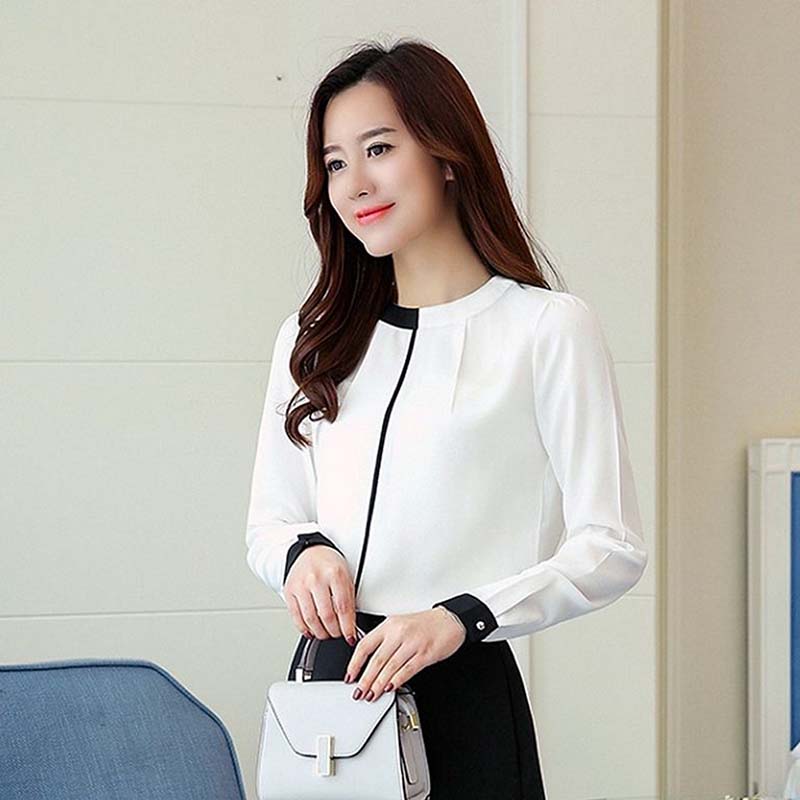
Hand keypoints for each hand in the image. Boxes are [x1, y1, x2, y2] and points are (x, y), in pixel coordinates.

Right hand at [284, 546, 357, 643]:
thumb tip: (351, 626)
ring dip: (320, 633)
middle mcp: (316, 579)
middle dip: (334, 632)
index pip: (343, 607)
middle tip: (338, 634)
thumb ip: (349, 601)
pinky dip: (305, 629)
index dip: (347, 627)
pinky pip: (296, 617)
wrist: (310, 551)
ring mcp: (301, 585)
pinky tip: (311, 630)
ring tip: (326, 633)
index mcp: (334, 574)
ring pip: (310, 620)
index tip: (350, 636)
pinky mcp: (289, 592)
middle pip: (326, 616)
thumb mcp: (346, 577)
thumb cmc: (329, 565)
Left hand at [344, 608, 465, 700]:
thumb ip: (384, 640)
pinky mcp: (425, 654)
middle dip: (365, 680)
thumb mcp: (400, 624)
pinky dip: (396, 681)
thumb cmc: (425, 624)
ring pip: (390, 667)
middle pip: (376, 660)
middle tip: (359, 692)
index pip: (365, 645)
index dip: (355, 663)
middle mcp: (399, 633)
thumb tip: (368, 662)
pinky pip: (407, 670)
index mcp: (389, 625)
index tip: (349, 676)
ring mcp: (412, 643)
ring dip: (378, 684)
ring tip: (371, 695)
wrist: (450, 620)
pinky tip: (390, 689)